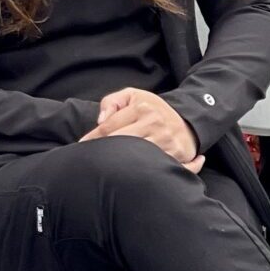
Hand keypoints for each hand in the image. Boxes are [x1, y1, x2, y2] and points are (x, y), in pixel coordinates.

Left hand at [81, 87, 199, 170]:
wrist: (187, 121)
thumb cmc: (152, 109)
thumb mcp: (132, 96)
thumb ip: (111, 102)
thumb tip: (100, 121)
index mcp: (141, 108)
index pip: (109, 127)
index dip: (92, 138)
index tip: (82, 145)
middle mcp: (155, 124)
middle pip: (120, 142)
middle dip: (104, 151)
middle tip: (92, 159)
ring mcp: (166, 141)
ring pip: (136, 156)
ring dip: (121, 163)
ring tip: (107, 168)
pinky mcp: (176, 156)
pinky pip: (155, 166)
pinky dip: (142, 171)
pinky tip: (131, 174)